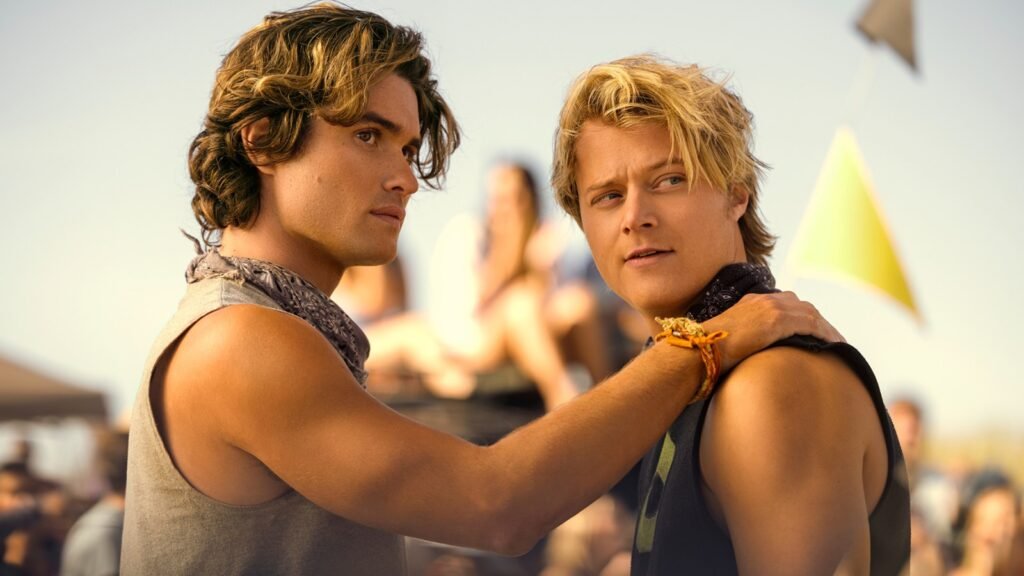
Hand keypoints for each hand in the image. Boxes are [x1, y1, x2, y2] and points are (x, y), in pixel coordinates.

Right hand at [704, 292, 841, 371]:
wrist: (700, 348)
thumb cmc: (708, 351)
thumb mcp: (729, 338)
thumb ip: (744, 338)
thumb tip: (747, 354)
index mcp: (751, 302)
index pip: (786, 303)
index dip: (803, 316)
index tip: (814, 331)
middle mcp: (763, 300)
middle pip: (802, 306)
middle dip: (819, 321)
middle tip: (831, 338)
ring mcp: (770, 308)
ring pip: (810, 314)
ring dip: (826, 329)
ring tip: (838, 343)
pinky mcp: (776, 320)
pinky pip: (811, 324)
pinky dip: (825, 333)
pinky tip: (834, 344)